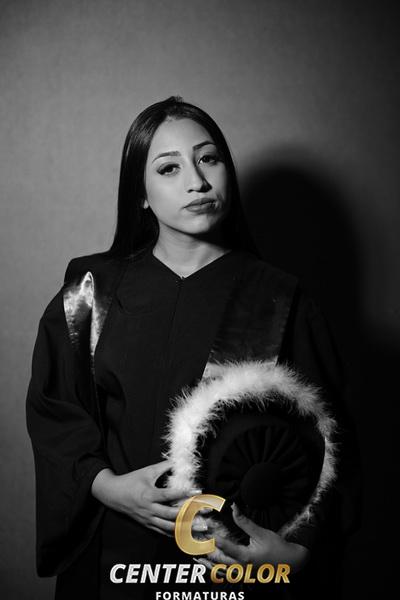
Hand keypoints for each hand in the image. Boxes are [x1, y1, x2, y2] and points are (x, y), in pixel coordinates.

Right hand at [91, 461, 205, 536]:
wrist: (113, 495)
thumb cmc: (131, 481)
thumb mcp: (146, 471)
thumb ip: (163, 467)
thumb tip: (177, 461)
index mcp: (149, 495)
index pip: (169, 495)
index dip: (184, 493)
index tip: (198, 491)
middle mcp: (149, 509)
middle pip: (172, 515)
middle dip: (189, 516)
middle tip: (205, 516)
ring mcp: (148, 519)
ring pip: (168, 527)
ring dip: (185, 528)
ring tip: (200, 528)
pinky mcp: (146, 524)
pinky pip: (161, 532)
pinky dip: (174, 534)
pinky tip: (186, 535)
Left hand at [198, 503, 308, 573]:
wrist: (290, 562)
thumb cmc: (276, 547)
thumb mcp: (261, 532)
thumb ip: (245, 522)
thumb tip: (234, 508)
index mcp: (246, 557)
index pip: (225, 547)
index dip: (214, 538)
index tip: (205, 531)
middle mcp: (243, 568)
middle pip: (220, 562)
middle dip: (207, 552)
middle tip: (196, 545)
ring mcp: (243, 574)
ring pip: (222, 572)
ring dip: (209, 565)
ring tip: (197, 559)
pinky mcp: (245, 576)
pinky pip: (228, 575)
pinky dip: (217, 571)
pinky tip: (211, 566)